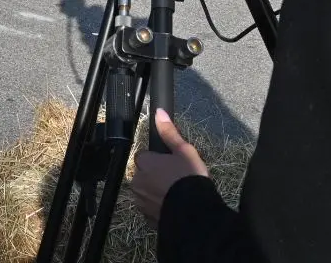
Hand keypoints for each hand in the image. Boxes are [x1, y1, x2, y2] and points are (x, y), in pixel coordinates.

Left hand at [130, 109, 209, 227]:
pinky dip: (158, 206)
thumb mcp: (183, 150)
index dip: (157, 159)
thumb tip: (159, 112)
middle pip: (143, 174)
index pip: (144, 156)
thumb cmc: (189, 178)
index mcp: (144, 163)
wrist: (194, 212)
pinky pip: (149, 208)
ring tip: (175, 193)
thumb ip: (169, 132)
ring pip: (145, 191)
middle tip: (175, 179)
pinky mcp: (146, 217)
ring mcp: (140, 201)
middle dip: (154, 175)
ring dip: (155, 191)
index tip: (170, 164)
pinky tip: (173, 206)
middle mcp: (137, 181)